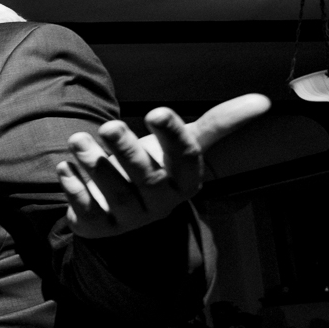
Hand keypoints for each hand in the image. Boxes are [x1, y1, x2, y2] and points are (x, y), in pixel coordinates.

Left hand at [57, 94, 269, 237]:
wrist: (121, 210)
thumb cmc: (156, 169)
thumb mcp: (182, 147)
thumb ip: (217, 125)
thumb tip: (263, 101)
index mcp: (184, 181)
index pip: (184, 158)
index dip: (172, 135)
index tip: (156, 111)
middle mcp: (160, 202)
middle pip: (146, 177)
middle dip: (127, 151)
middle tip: (109, 126)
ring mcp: (129, 217)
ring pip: (114, 192)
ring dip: (94, 165)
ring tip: (78, 140)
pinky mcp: (99, 226)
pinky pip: (87, 210)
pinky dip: (74, 189)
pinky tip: (65, 167)